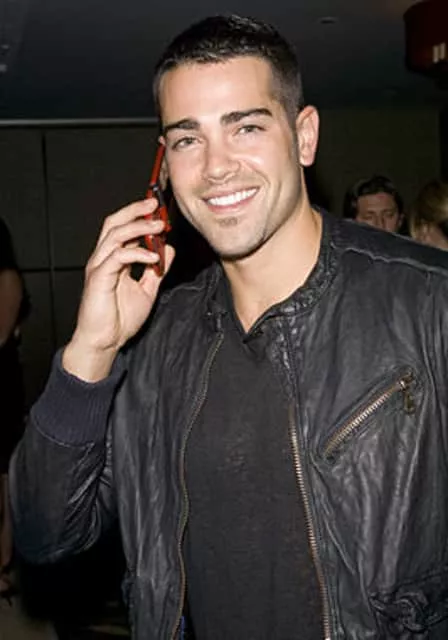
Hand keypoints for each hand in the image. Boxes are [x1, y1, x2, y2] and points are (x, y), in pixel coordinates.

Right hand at [62, 199, 174, 380]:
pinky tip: (153, 257)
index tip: (159, 210)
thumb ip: (156, 270)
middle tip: (155, 203)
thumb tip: (169, 250)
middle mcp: (103, 258)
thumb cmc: (119, 319)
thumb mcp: (147, 290)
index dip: (139, 215)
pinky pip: (117, 257)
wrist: (105, 342)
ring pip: (115, 235)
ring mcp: (99, 266)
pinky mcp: (99, 278)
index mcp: (112, 259)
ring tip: (159, 226)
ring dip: (139, 227)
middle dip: (135, 210)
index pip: (122, 227)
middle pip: (114, 222)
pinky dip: (137, 253)